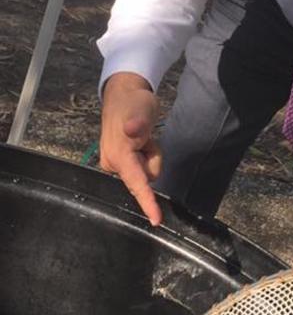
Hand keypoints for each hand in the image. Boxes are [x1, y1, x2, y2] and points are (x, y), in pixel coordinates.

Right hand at [99, 72, 162, 224]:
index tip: (156, 220)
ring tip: (143, 138)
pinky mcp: (122, 163)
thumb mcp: (141, 110)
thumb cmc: (133, 103)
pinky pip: (143, 167)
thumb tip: (132, 129)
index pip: (136, 183)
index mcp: (118, 156)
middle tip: (146, 138)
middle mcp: (113, 164)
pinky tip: (141, 142)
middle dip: (151, 159)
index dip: (147, 202)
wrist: (124, 95)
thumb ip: (138, 123)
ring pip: (146, 172)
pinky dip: (146, 156)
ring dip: (150, 155)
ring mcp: (117, 164)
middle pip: (145, 177)